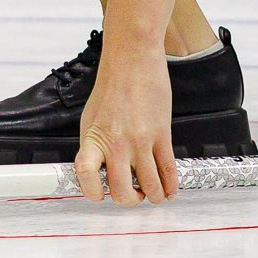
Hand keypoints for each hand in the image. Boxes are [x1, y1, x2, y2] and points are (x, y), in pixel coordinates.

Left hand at [74, 38, 178, 205]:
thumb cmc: (112, 84)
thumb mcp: (91, 118)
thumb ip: (95, 145)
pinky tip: (170, 189)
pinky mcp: (162, 134)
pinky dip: (171, 186)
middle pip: (121, 191)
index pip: (86, 177)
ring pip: (150, 186)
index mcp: (94, 139)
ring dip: (153, 196)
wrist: (133, 58)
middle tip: (134, 195)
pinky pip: (168, 170)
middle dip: (129, 200)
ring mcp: (141, 141)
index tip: (100, 195)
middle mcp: (116, 144)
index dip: (92, 193)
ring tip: (154, 194)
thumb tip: (101, 169)